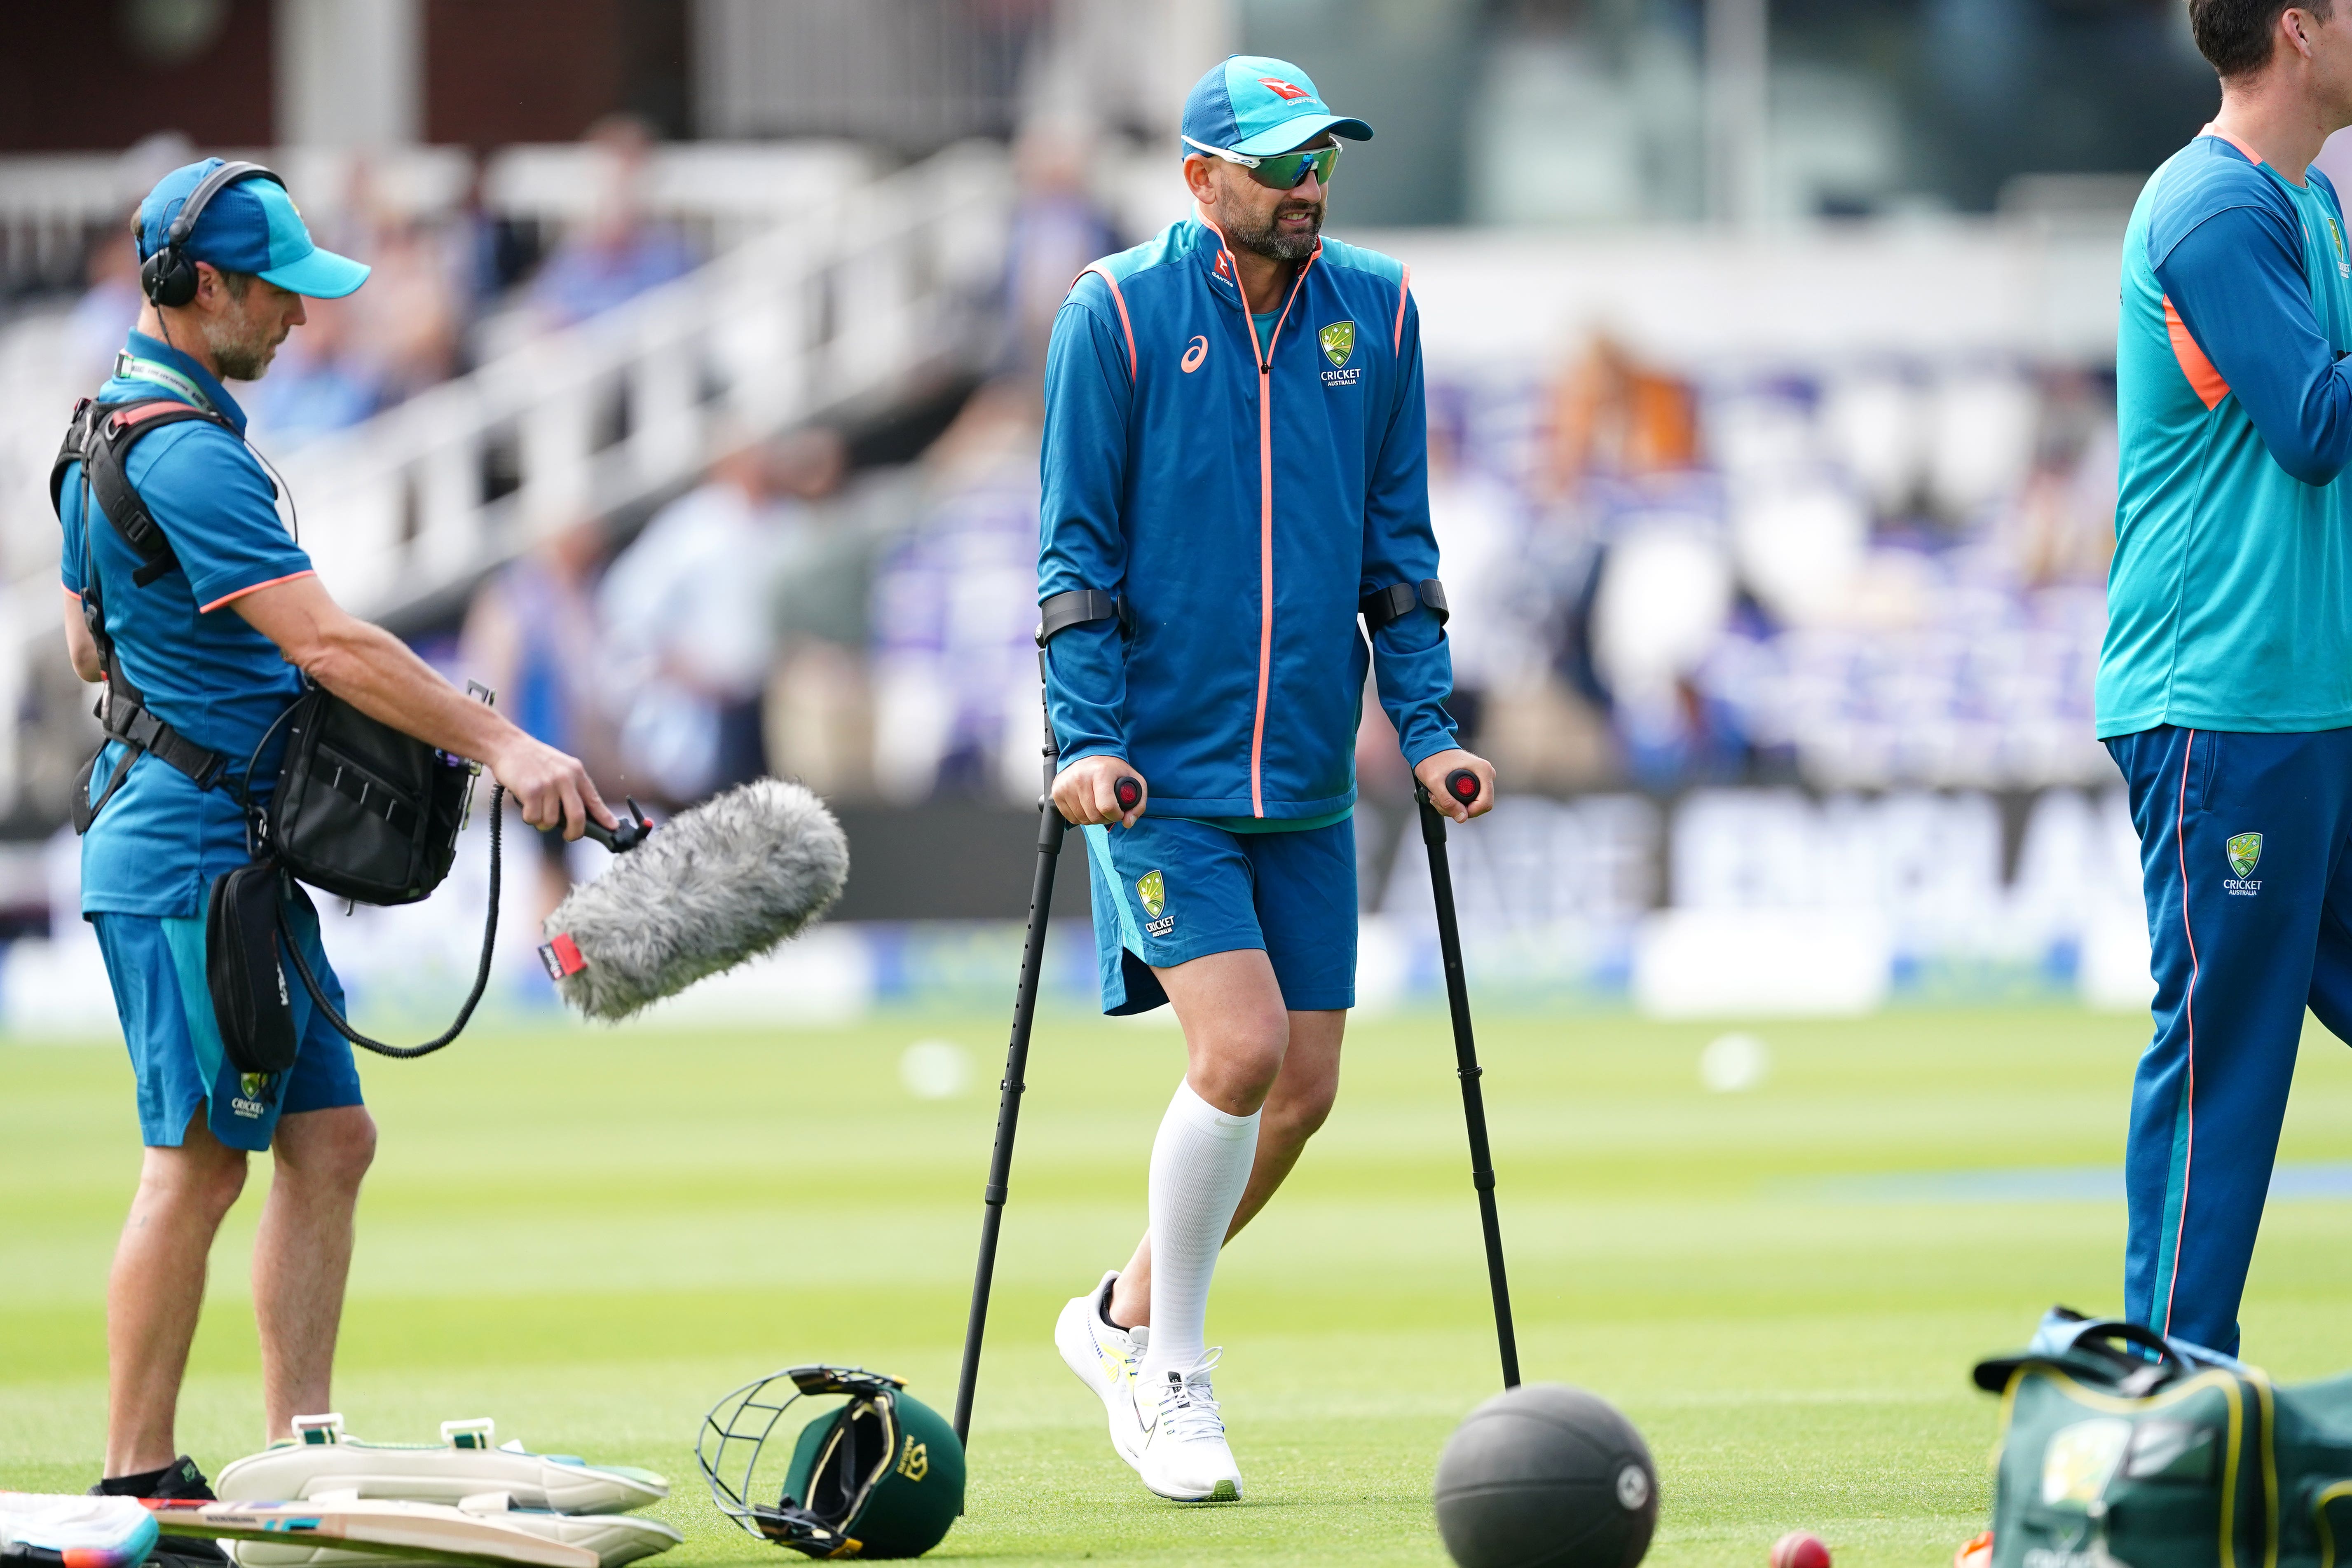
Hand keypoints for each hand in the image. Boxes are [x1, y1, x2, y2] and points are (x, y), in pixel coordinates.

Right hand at [487, 732, 615, 839]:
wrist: (508, 745)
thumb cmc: (534, 760)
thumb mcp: (561, 767)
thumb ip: (572, 787)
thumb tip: (583, 815)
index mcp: (576, 773)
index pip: (594, 800)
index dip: (604, 817)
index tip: (612, 828)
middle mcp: (565, 778)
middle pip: (577, 817)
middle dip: (574, 833)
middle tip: (569, 835)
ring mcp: (549, 785)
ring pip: (551, 821)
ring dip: (543, 822)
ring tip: (536, 808)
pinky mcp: (531, 791)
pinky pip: (534, 818)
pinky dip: (529, 818)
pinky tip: (525, 804)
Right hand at [1053, 754, 1146, 827]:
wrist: (1088, 753)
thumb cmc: (1111, 768)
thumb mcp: (1133, 779)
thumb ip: (1138, 803)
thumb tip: (1128, 822)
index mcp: (1100, 773)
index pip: (1107, 807)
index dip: (1116, 815)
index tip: (1119, 811)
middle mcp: (1080, 778)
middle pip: (1094, 816)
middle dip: (1105, 817)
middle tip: (1108, 808)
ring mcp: (1066, 785)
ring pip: (1083, 819)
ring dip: (1093, 818)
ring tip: (1097, 805)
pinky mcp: (1057, 792)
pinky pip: (1071, 817)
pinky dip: (1081, 816)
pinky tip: (1086, 804)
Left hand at [1414, 748, 1495, 823]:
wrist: (1428, 747)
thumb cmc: (1432, 759)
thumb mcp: (1435, 782)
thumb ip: (1447, 801)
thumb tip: (1462, 818)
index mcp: (1483, 771)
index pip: (1485, 803)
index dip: (1470, 812)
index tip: (1452, 810)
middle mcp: (1486, 774)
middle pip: (1480, 805)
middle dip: (1458, 809)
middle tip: (1438, 800)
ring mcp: (1481, 778)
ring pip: (1473, 804)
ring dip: (1452, 806)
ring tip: (1436, 796)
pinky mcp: (1475, 781)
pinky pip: (1469, 799)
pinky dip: (1453, 802)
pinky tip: (1440, 795)